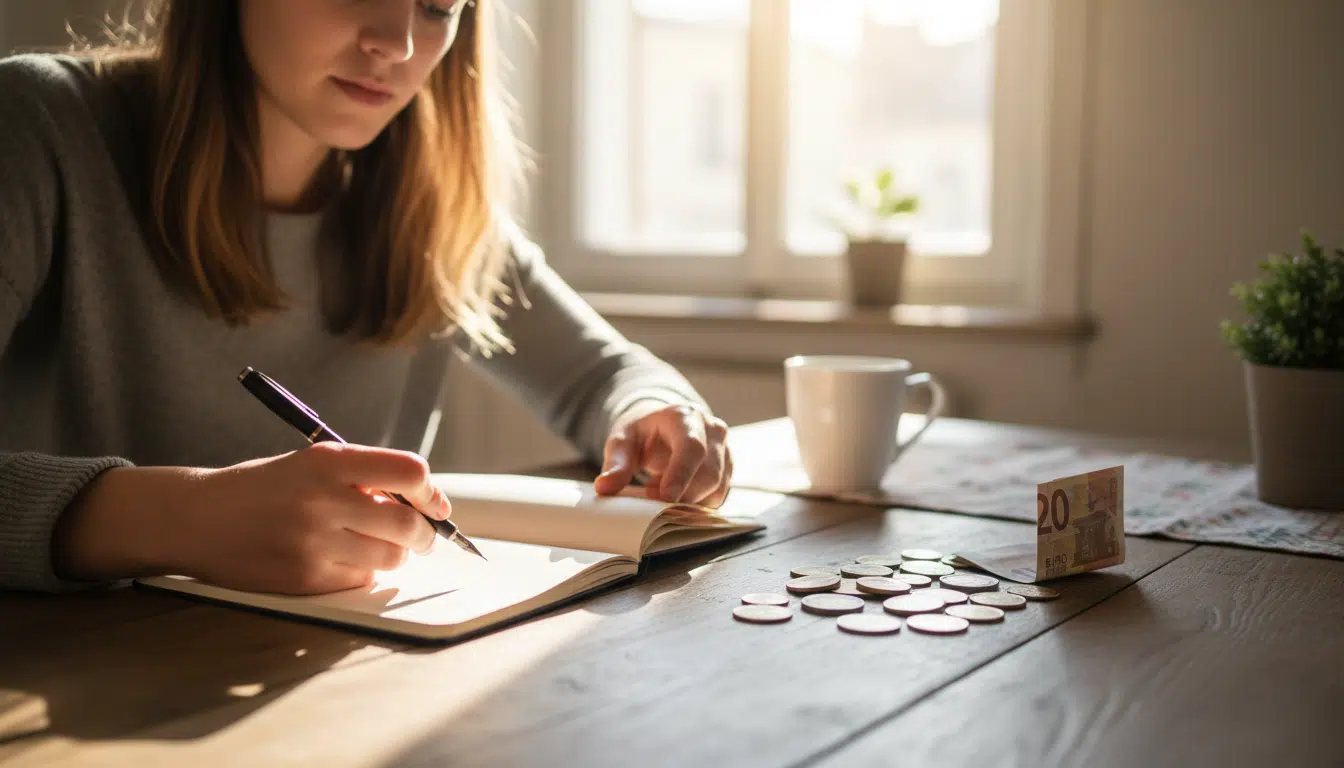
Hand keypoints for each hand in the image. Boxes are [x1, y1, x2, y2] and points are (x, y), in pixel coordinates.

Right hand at [53, 443, 452, 594]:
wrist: (197, 517)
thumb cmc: (265, 488)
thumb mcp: (312, 464)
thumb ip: (363, 478)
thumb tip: (423, 503)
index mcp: (330, 461)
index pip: (409, 472)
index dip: (431, 492)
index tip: (435, 505)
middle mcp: (324, 498)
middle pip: (408, 523)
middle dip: (424, 534)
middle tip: (421, 536)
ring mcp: (313, 541)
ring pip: (390, 557)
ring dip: (395, 555)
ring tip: (378, 547)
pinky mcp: (304, 577)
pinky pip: (359, 579)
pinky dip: (363, 572)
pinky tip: (343, 560)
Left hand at [593, 402, 732, 507]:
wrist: (662, 428)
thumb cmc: (642, 434)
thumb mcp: (622, 442)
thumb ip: (615, 464)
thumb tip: (604, 488)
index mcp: (685, 417)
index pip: (692, 446)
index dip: (682, 474)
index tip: (666, 497)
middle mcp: (712, 430)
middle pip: (709, 472)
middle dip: (683, 495)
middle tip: (652, 499)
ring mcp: (724, 449)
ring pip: (718, 487)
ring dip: (689, 501)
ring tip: (661, 490)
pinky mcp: (727, 468)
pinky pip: (719, 495)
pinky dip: (697, 504)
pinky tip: (677, 495)